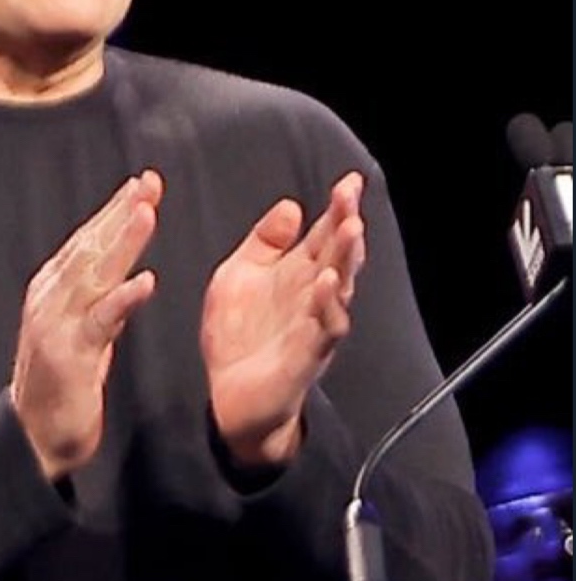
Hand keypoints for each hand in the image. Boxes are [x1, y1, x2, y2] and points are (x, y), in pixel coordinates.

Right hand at [11, 171, 162, 479]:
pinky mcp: (70, 356)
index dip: (114, 210)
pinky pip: (100, 323)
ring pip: (93, 275)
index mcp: (53, 289)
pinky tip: (145, 281)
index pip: (87, 240)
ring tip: (147, 212)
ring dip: (121, 242)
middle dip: (120, 212)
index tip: (141, 184)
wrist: (34, 439)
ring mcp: (57, 326)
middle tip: (148, 182)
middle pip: (90, 247)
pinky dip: (123, 299)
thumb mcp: (85, 333)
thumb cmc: (61, 385)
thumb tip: (127, 274)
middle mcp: (51, 299)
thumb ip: (102, 302)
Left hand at [201, 172, 364, 468]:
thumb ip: (265, 242)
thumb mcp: (240, 276)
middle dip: (347, 224)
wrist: (229, 400)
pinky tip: (327, 282)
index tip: (349, 180)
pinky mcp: (304, 356)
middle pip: (338, 255)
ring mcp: (313, 326)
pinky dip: (327, 305)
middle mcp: (313, 298)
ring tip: (351, 229)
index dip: (338, 208)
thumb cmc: (240, 336)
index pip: (324, 235)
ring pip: (340, 288)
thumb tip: (291, 206)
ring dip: (346, 259)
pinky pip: (323, 328)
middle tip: (351, 196)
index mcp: (298, 275)